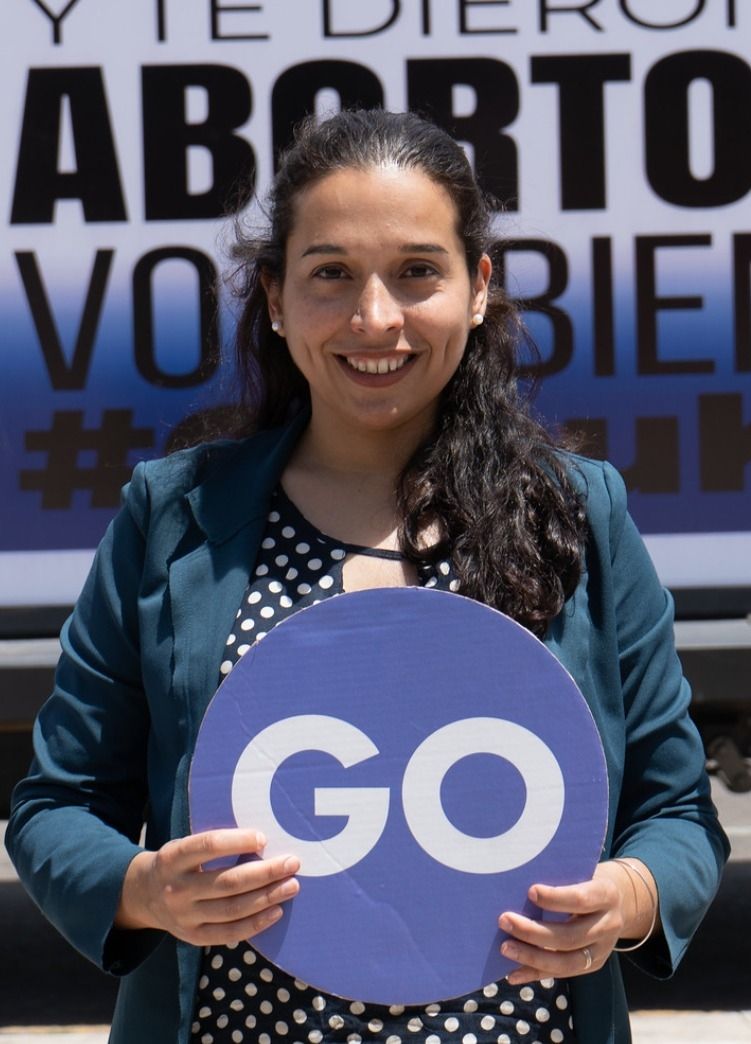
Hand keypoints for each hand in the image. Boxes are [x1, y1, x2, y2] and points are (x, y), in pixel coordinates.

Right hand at [115, 828, 299, 945]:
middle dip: (264, 872)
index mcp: (173, 858)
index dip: (237, 842)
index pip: (207, 845)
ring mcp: (184, 917)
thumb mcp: (184, 846)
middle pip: (227, 882)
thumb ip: (213, 844)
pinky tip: (276, 911)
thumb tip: (262, 840)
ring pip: (232, 909)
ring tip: (291, 885)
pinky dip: (255, 924)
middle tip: (292, 862)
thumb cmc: (178, 863)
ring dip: (267, 897)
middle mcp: (177, 889)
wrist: (143, 895)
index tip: (263, 838)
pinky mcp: (192, 937)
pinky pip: (229, 933)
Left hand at [498, 861, 653, 984]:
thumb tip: (517, 879)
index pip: (580, 900)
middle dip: (534, 931)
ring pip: (566, 962)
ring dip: (532, 956)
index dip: (555, 898)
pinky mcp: (592, 966)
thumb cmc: (587, 879)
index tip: (529, 891)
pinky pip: (561, 974)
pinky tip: (512, 974)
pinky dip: (535, 974)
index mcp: (606, 896)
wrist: (618, 902)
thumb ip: (560, 876)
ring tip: (506, 948)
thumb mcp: (583, 871)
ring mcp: (601, 950)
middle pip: (570, 936)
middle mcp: (608, 926)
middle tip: (505, 920)